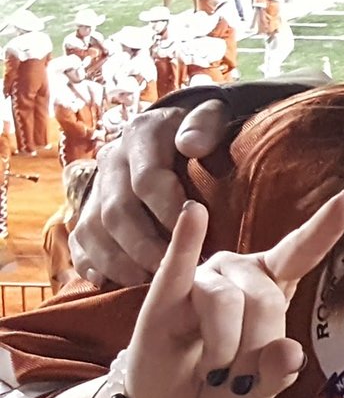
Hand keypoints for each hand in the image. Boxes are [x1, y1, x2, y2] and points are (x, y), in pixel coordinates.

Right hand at [73, 102, 234, 286]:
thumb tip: (192, 145)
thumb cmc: (201, 129)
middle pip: (116, 212)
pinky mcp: (87, 210)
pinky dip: (94, 265)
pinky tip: (116, 282)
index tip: (195, 231)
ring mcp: (95, 187)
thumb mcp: (211, 115)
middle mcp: (111, 160)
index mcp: (140, 134)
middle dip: (144, 245)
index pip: (147, 179)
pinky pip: (79, 243)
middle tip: (173, 266)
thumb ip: (205, 124)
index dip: (169, 209)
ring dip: (119, 261)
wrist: (176, 128)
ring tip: (150, 279)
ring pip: (92, 231)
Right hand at [124, 191, 343, 397]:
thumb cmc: (221, 386)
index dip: (327, 226)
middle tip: (236, 378)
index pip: (304, 251)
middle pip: (265, 300)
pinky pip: (178, 263)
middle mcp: (242, 271)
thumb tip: (289, 353)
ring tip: (212, 370)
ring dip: (221, 353)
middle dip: (253, 352)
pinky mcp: (164, 293)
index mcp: (274, 283)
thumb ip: (277, 375)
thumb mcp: (258, 392)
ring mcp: (205, 277)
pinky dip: (186, 240)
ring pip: (226, 304)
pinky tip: (193, 214)